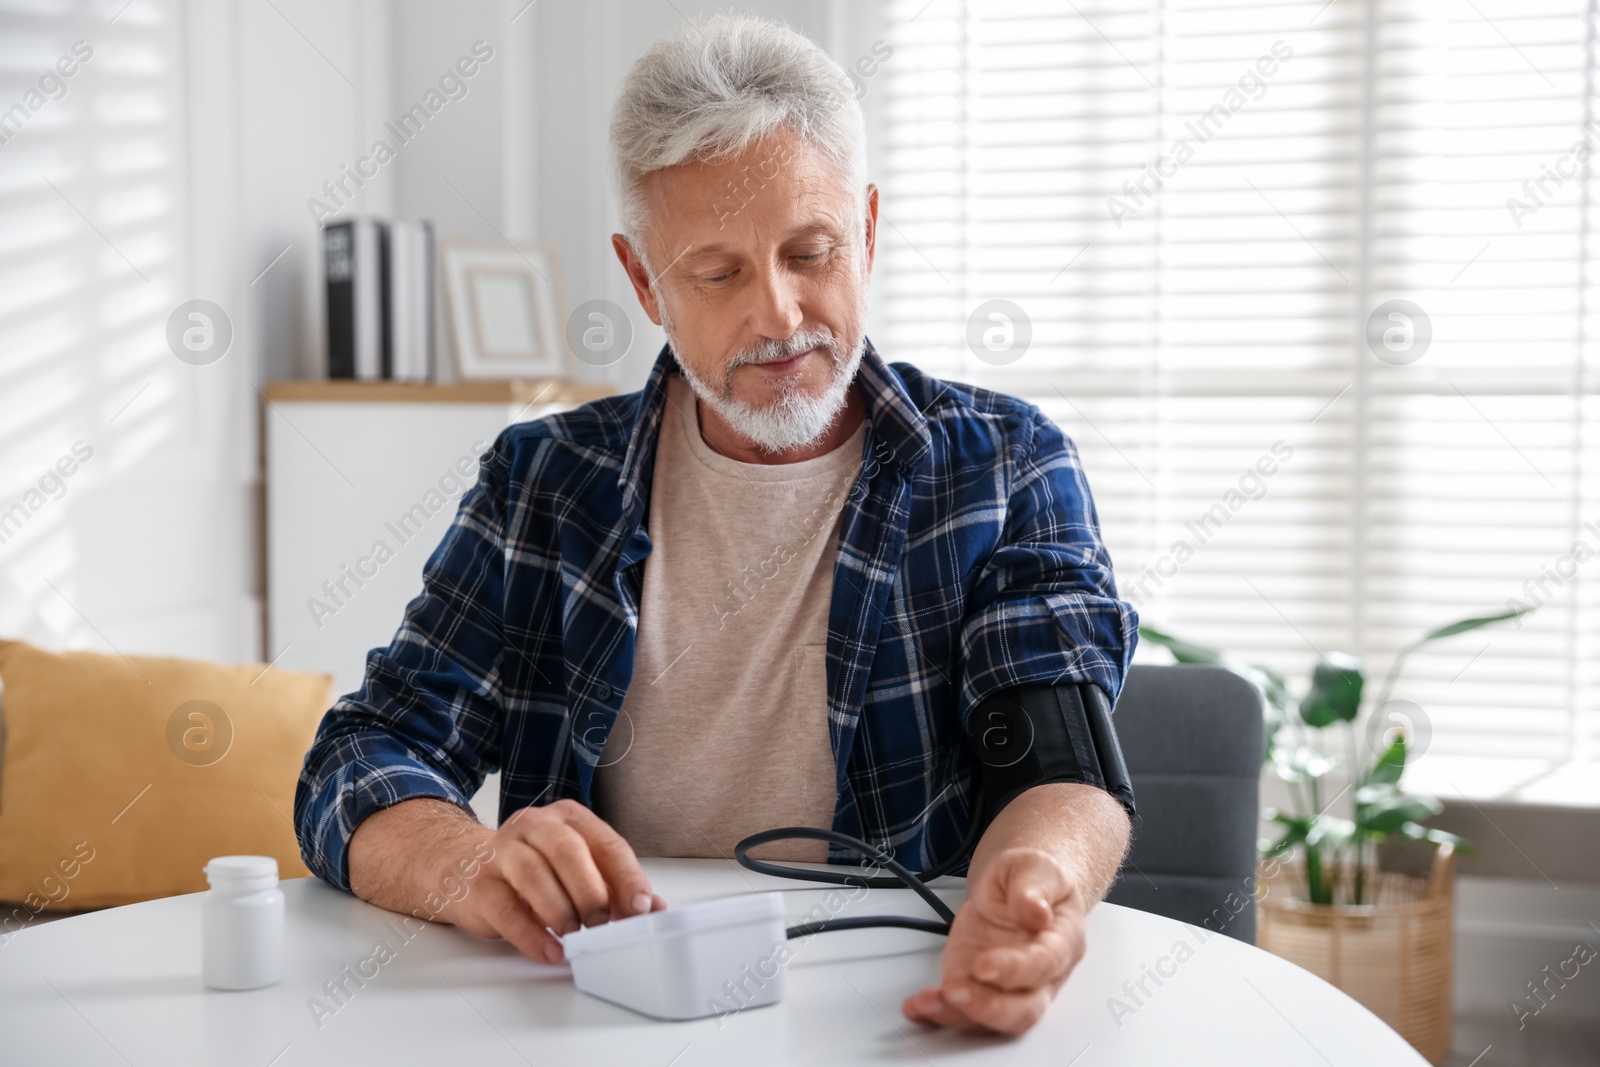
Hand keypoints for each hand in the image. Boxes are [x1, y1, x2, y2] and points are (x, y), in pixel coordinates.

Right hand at [440, 799, 665, 964]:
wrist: (462, 866)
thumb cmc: (530, 869)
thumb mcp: (576, 870)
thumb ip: (615, 886)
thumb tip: (654, 909)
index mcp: (568, 819)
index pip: (606, 843)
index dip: (627, 877)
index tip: (641, 907)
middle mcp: (535, 826)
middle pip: (567, 851)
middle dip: (591, 890)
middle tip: (603, 922)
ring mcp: (502, 851)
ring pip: (533, 873)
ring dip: (561, 910)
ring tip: (576, 936)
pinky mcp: (479, 883)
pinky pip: (506, 908)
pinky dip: (532, 934)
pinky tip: (550, 949)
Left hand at [902, 847, 1087, 1034]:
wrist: (1019, 888)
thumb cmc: (1033, 880)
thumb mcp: (1034, 868)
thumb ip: (1034, 888)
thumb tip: (1036, 911)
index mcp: (1062, 942)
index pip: (1045, 964)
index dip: (1015, 970)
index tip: (984, 966)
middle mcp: (1039, 977)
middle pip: (1023, 1009)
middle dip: (987, 1008)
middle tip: (955, 992)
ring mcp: (1007, 988)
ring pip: (991, 1019)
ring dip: (957, 1014)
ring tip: (928, 1002)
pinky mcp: (977, 988)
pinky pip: (960, 1011)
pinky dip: (937, 1013)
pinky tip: (917, 1007)